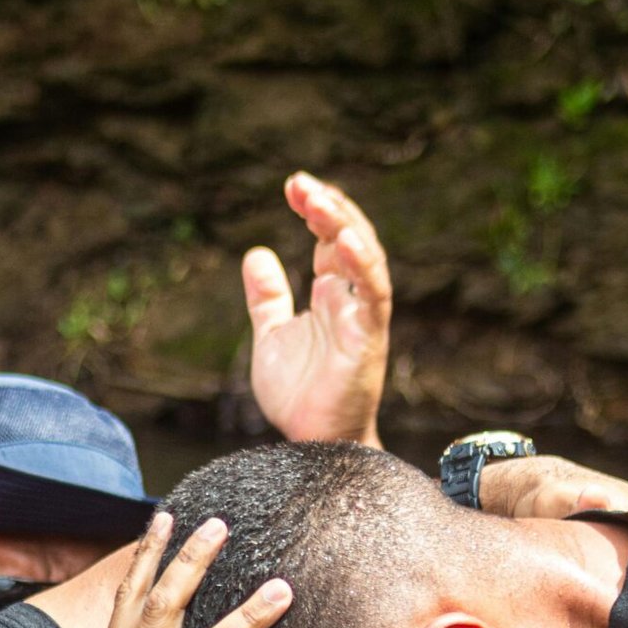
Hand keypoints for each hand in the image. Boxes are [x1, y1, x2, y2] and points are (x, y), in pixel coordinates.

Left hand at [243, 172, 390, 448]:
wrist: (311, 444)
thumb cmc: (300, 395)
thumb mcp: (271, 337)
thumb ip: (267, 298)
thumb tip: (256, 252)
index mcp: (331, 294)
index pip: (329, 238)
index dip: (315, 210)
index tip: (292, 186)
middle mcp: (350, 299)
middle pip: (350, 237)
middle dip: (329, 207)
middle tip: (299, 184)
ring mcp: (362, 317)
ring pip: (366, 258)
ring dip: (345, 226)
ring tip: (318, 201)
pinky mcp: (368, 340)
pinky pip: (372, 296)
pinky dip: (361, 266)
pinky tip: (343, 241)